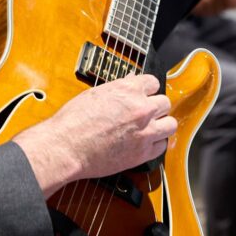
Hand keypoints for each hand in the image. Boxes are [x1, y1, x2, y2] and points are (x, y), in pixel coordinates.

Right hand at [14, 73, 175, 197]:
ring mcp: (144, 131)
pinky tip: (145, 144)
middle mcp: (141, 108)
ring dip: (161, 125)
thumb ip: (118, 88)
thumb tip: (130, 82)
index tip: (145, 95)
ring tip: (151, 129)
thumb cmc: (73, 121)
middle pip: (164, 103)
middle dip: (155, 108)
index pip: (154, 82)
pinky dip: (155, 145)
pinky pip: (162, 147)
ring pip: (170, 124)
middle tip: (146, 114)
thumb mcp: (95, 93)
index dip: (148, 90)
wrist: (65, 147)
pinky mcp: (142, 152)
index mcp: (129, 89)